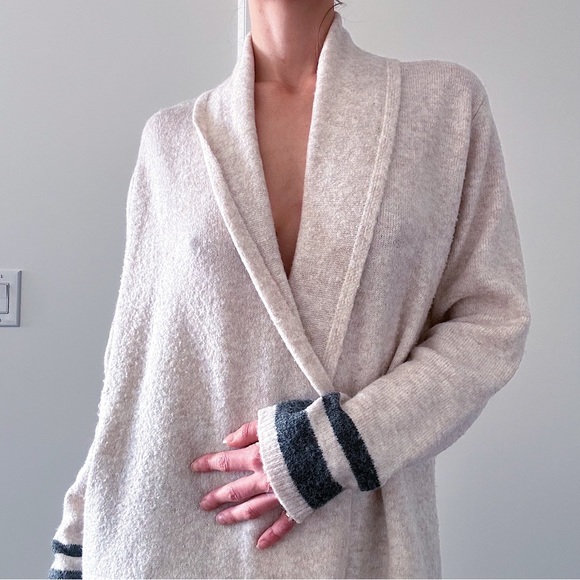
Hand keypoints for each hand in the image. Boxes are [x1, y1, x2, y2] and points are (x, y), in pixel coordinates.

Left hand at [190, 420, 295, 548]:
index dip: (209, 464)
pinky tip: (259, 544)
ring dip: (234, 516)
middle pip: (234, 490)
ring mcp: (281, 495)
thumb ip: (249, 430)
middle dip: (216, 497)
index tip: (195, 467)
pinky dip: (271, 535)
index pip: (226, 462)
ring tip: (220, 520)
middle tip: (203, 504)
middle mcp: (265, 479)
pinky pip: (283, 525)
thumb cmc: (304, 426)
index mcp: (257, 456)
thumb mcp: (273, 420)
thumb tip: (228, 440)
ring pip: (252, 509)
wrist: (335, 444)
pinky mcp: (298, 505)